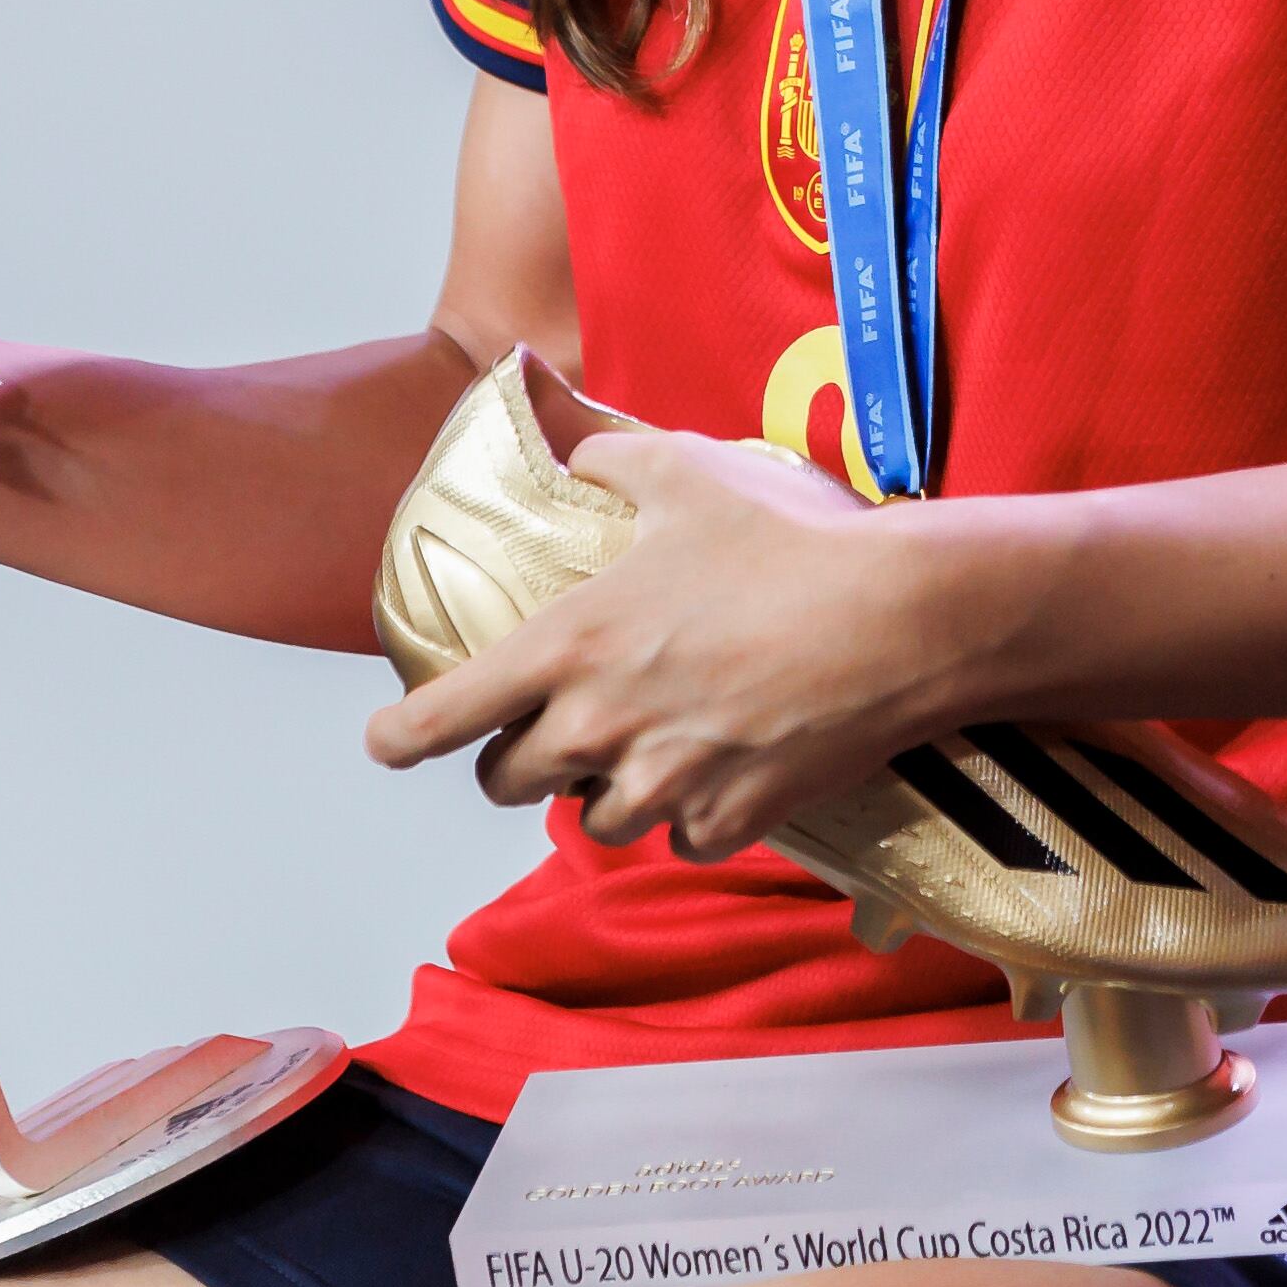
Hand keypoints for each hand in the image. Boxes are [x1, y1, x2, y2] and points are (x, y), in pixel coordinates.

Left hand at [363, 427, 963, 861]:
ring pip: (597, 821)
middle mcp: (601, 725)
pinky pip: (685, 838)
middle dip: (522, 759)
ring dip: (612, 788)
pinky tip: (728, 764)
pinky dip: (696, 812)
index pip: (444, 715)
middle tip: (558, 728)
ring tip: (656, 741)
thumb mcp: (688, 471)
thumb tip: (580, 448)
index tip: (385, 741)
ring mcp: (666, 782)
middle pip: (508, 784)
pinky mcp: (731, 821)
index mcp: (572, 644)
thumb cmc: (790, 540)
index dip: (399, 736)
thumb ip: (612, 460)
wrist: (901, 619)